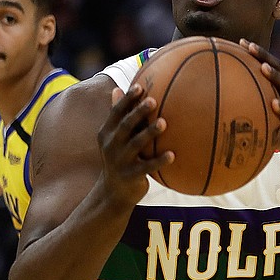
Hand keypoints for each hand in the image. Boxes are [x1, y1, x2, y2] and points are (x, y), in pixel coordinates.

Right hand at [97, 84, 172, 207]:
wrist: (112, 192)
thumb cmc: (118, 158)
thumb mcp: (112, 138)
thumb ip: (117, 115)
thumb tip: (118, 88)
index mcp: (107, 133)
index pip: (116, 113)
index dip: (127, 99)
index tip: (140, 87)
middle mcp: (111, 145)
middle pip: (125, 125)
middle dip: (138, 112)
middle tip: (153, 101)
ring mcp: (119, 161)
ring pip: (135, 144)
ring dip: (149, 133)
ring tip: (164, 123)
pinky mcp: (130, 176)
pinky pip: (146, 167)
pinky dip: (159, 161)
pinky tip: (173, 155)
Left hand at [240, 39, 279, 168]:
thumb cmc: (276, 130)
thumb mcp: (260, 114)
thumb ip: (247, 104)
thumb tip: (219, 100)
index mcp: (279, 89)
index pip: (268, 65)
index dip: (257, 53)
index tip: (241, 41)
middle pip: (277, 69)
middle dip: (264, 56)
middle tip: (250, 46)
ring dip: (275, 76)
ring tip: (263, 67)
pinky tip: (274, 103)